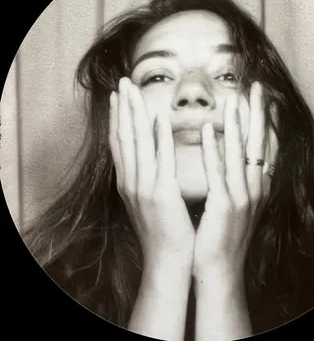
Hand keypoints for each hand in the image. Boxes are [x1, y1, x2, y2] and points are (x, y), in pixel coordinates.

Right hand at [109, 77, 194, 264]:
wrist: (168, 260)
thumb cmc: (164, 230)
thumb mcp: (150, 200)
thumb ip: (149, 177)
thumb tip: (153, 155)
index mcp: (128, 183)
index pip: (120, 144)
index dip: (118, 118)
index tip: (118, 96)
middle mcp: (130, 181)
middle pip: (124, 137)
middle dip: (122, 108)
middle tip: (121, 82)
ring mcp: (143, 187)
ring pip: (136, 143)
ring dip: (134, 114)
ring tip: (133, 90)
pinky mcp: (161, 193)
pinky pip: (160, 159)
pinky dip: (158, 137)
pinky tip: (159, 116)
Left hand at [193, 81, 277, 280]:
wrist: (220, 270)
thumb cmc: (226, 235)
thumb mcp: (238, 205)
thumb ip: (240, 181)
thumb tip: (235, 158)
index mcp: (258, 188)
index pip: (267, 149)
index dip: (270, 123)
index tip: (268, 100)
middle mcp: (255, 189)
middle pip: (260, 144)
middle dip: (260, 114)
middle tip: (259, 88)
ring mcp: (242, 197)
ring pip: (241, 153)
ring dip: (237, 124)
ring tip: (234, 99)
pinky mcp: (224, 205)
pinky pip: (218, 172)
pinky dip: (214, 150)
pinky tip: (207, 130)